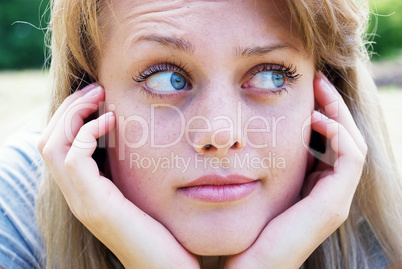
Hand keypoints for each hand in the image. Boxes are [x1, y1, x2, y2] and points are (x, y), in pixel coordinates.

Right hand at [38, 84, 198, 268]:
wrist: (169, 268)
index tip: (96, 96)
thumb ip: (131, 171)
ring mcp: (83, 202)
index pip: (58, 146)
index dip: (72, 116)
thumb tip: (136, 139)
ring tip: (99, 96)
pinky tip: (113, 120)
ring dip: (73, 113)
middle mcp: (77, 197)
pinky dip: (88, 131)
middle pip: (48, 140)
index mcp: (87, 191)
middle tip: (94, 88)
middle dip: (69, 108)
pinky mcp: (96, 206)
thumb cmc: (164, 232)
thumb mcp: (143, 193)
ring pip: (52, 145)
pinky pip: (74, 157)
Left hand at [224, 72, 366, 267]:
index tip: (306, 89)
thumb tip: (245, 133)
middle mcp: (326, 192)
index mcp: (310, 186)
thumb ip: (260, 162)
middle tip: (318, 79)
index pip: (329, 143)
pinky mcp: (331, 205)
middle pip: (344, 140)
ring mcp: (332, 200)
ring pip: (352, 145)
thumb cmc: (243, 226)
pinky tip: (317, 117)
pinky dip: (340, 134)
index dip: (323, 113)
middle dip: (333, 106)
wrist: (245, 265)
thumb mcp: (254, 184)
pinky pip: (351, 160)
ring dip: (339, 113)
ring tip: (319, 89)